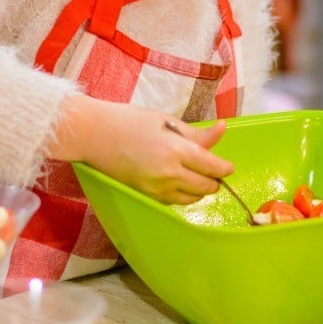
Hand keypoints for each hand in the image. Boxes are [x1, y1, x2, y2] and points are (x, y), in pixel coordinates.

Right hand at [49, 94, 233, 204]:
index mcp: (175, 151)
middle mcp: (168, 174)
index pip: (212, 167)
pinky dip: (182, 194)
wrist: (94, 135)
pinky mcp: (145, 196)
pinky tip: (178, 181)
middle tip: (213, 169)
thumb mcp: (166, 122)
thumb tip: (222, 130)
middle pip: (206, 187)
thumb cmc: (129, 121)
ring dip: (199, 189)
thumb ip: (195, 134)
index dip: (224, 168)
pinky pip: (174, 202)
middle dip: (215, 180)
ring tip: (195, 174)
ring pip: (191, 198)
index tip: (228, 166)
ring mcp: (156, 189)